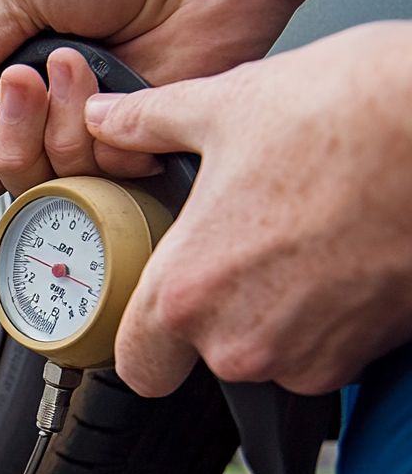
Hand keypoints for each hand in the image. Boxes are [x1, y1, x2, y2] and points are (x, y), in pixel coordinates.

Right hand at [0, 0, 388, 199]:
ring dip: (58, 121)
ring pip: (59, 179)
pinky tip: (113, 85)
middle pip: (13, 179)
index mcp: (23, 83)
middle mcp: (62, 115)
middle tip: (24, 86)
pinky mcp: (153, 141)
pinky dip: (106, 132)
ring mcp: (108, 131)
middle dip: (10, 138)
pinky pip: (110, 172)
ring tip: (75, 65)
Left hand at [87, 22, 411, 396]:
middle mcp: (241, 341)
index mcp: (188, 292)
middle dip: (222, 308)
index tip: (159, 316)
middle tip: (249, 243)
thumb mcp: (227, 107)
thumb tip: (107, 118)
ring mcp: (308, 356)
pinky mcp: (365, 356)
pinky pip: (325, 350)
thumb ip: (149, 126)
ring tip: (303, 237)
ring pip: (270, 354)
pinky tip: (342, 254)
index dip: (146, 343)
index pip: (138, 366)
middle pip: (208, 354)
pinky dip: (328, 317)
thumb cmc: (351, 116)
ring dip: (278, 312)